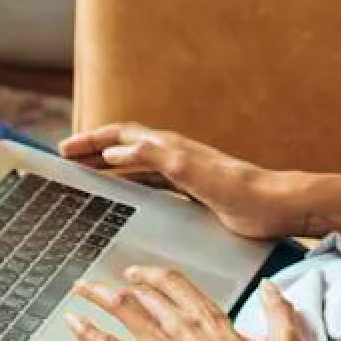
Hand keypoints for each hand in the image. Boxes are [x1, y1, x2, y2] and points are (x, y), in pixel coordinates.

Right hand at [61, 123, 294, 239]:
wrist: (276, 205)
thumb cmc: (241, 191)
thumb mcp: (195, 174)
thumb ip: (156, 159)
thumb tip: (115, 152)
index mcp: (171, 147)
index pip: (122, 135)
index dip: (92, 140)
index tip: (64, 149)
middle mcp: (174, 154)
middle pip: (124, 145)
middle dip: (94, 149)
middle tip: (65, 158)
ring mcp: (183, 172)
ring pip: (135, 164)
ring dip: (108, 165)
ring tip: (84, 174)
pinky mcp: (192, 190)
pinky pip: (150, 182)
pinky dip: (129, 184)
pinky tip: (122, 196)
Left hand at [69, 267, 311, 340]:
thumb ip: (280, 314)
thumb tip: (273, 291)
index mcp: (209, 315)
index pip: (172, 282)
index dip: (150, 274)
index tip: (136, 273)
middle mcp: (181, 322)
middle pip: (141, 292)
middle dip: (114, 285)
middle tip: (97, 282)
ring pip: (122, 309)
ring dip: (97, 297)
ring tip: (79, 291)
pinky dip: (88, 333)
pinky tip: (73, 323)